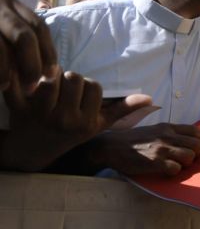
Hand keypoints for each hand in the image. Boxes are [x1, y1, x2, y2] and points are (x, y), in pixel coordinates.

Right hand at [0, 0, 57, 93]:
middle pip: (23, 36)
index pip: (38, 27)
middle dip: (31, 64)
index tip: (52, 75)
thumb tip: (47, 69)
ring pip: (0, 46)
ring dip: (5, 68)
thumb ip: (17, 36)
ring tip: (5, 85)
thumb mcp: (1, 18)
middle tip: (32, 87)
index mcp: (8, 2)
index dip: (48, 52)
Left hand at [1, 69, 152, 170]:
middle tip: (63, 92)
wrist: (33, 151)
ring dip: (51, 78)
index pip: (94, 86)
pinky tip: (29, 86)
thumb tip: (150, 99)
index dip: (87, 88)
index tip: (80, 99)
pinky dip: (28, 77)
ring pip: (53, 77)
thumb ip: (122, 111)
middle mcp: (66, 120)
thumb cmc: (70, 134)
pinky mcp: (20, 109)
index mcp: (86, 123)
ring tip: (49, 89)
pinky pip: (28, 81)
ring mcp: (42, 114)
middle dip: (70, 80)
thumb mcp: (98, 125)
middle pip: (74, 78)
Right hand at [88, 123, 199, 175]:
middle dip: (196, 155)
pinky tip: (167, 170)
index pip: (196, 131)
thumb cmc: (133, 140)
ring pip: (190, 156)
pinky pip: (176, 168)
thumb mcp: (154, 130)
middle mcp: (167, 136)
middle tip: (188, 160)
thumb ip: (170, 134)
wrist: (111, 146)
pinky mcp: (155, 162)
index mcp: (168, 127)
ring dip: (187, 164)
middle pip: (197, 145)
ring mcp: (161, 149)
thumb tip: (188, 143)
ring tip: (177, 165)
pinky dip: (175, 171)